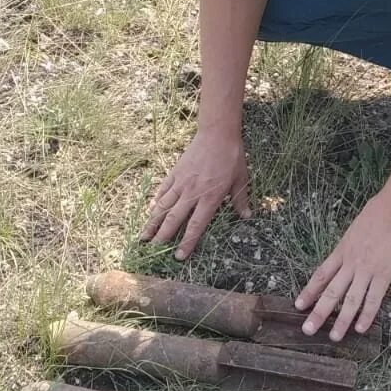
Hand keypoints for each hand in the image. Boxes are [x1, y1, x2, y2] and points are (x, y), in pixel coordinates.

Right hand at [141, 128, 250, 258]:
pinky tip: (150, 209)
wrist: (217, 133)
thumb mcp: (241, 179)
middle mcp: (192, 193)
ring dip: (153, 222)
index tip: (178, 256)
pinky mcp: (175, 172)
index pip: (195, 226)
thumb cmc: (232, 157)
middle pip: (174, 219)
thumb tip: (247, 215)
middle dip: (162, 236)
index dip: (187, 242)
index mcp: (210, 198)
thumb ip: (240, 200)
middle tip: (152, 250)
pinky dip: (156, 200)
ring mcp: (181, 182)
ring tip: (143, 236)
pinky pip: (163, 189)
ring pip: (164, 206)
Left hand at [295, 196, 390, 340]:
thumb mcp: (353, 231)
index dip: (309, 292)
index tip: (299, 305)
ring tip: (334, 337)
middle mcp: (350, 264)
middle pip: (331, 292)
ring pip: (350, 300)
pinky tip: (361, 328)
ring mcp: (367, 271)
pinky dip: (367, 315)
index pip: (320, 275)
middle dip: (318, 312)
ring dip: (341, 320)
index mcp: (341, 251)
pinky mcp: (384, 275)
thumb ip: (348, 247)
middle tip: (308, 329)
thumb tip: (344, 258)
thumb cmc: (376, 214)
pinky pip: (374, 299)